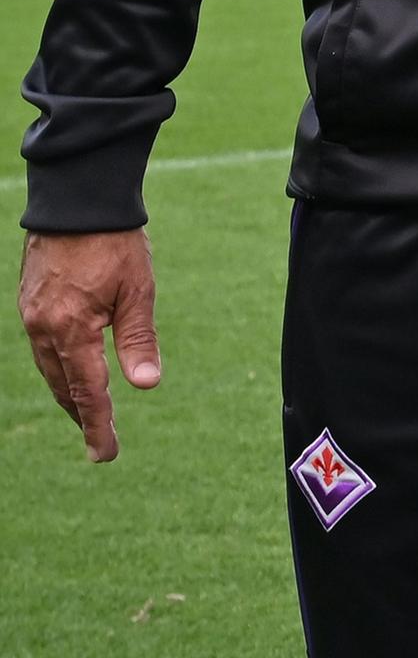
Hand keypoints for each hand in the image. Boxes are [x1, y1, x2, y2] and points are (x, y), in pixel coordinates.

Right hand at [19, 228, 160, 463]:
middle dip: (82, 415)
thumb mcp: (138, 291)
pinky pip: (43, 348)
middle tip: (101, 443)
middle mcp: (43, 328)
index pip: (87, 391)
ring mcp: (31, 317)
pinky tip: (72, 373)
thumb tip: (146, 385)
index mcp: (70, 329)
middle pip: (64, 386)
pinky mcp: (30, 305)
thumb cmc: (115, 244)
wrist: (77, 203)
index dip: (98, 425)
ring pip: (50, 369)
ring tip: (89, 415)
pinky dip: (59, 367)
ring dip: (69, 394)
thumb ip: (138, 340)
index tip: (106, 455)